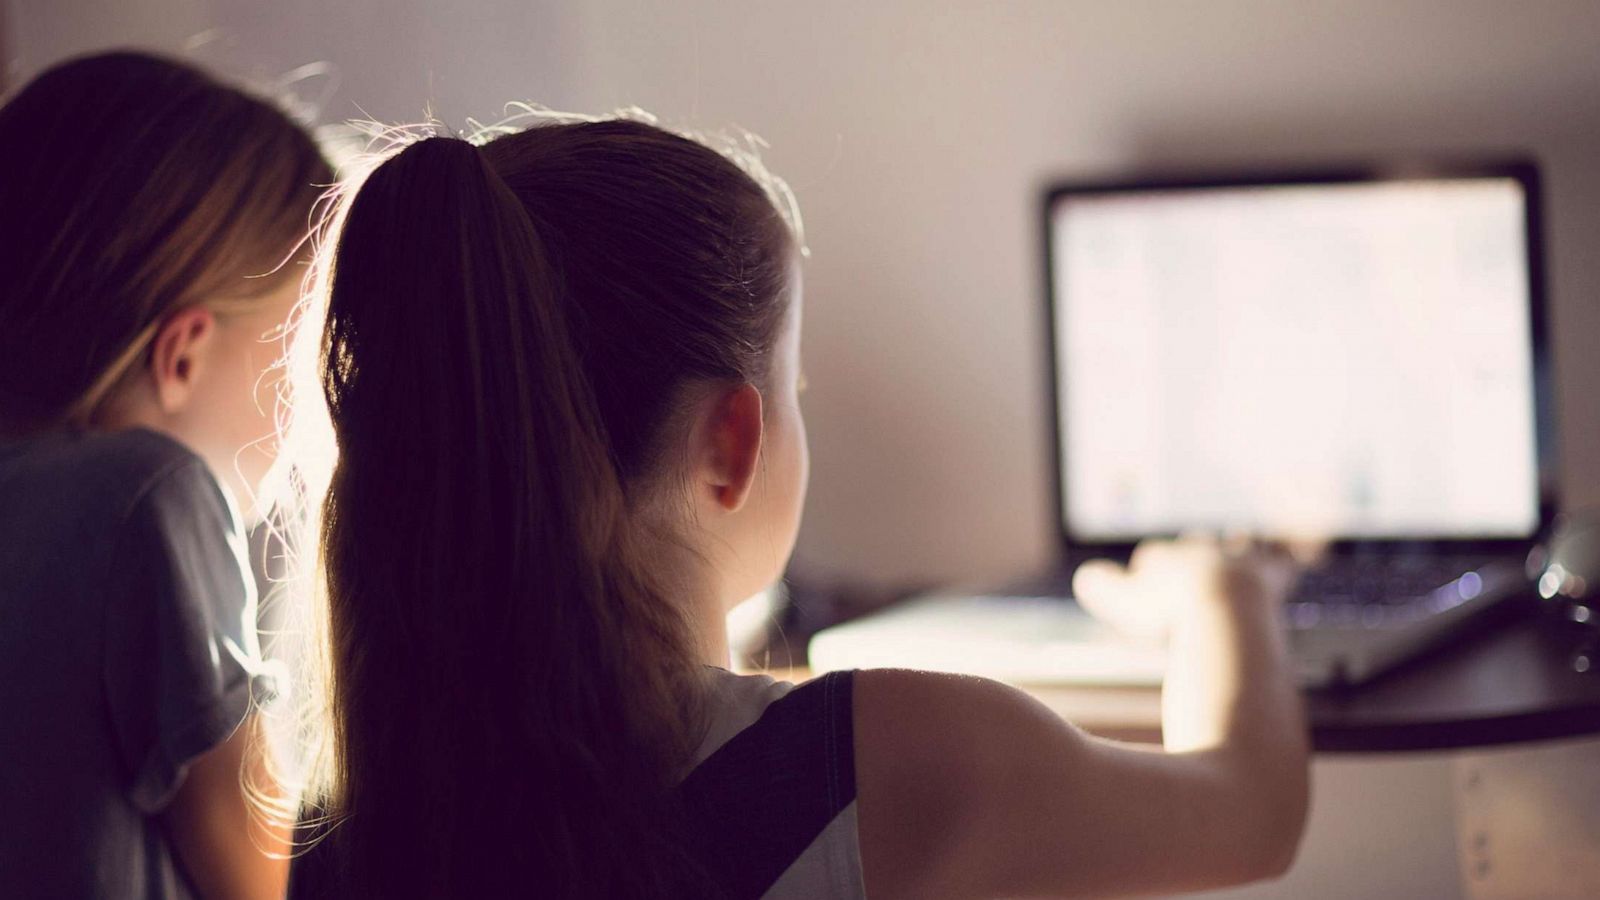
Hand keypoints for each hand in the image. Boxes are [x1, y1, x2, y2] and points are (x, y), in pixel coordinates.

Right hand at [1071, 534, 1310, 643]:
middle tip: (1195, 550)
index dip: (1150, 567)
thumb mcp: (1125, 599)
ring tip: (1240, 539)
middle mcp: (1202, 550)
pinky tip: (1290, 556)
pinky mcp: (1270, 573)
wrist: (1223, 605)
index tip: (1147, 574)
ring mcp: (1238, 560)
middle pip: (1197, 543)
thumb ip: (1103, 586)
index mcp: (1168, 557)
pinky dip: (1283, 557)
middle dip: (1195, 548)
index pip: (1154, 556)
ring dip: (1239, 545)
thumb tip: (1086, 576)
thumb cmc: (1170, 606)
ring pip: (1240, 543)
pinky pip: (1281, 559)